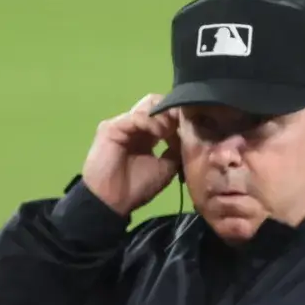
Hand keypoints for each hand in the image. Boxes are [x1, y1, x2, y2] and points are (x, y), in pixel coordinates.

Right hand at [81, 94, 181, 216]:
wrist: (113, 201)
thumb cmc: (137, 188)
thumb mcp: (165, 168)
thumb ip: (175, 150)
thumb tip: (187, 135)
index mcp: (146, 135)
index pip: (164, 114)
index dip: (179, 116)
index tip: (192, 124)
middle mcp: (135, 126)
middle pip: (156, 103)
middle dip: (172, 110)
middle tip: (183, 122)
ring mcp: (123, 124)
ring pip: (147, 105)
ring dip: (164, 116)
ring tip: (170, 130)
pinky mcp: (111, 127)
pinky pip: (135, 116)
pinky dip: (151, 121)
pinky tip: (160, 132)